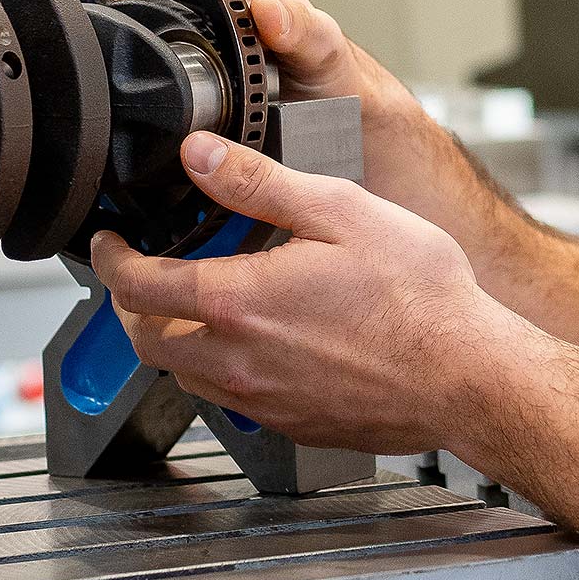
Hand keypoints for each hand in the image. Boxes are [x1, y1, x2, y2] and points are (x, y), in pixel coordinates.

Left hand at [87, 131, 540, 455]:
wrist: (470, 378)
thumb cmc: (420, 298)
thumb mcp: (338, 210)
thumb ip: (256, 181)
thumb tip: (197, 155)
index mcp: (237, 304)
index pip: (137, 286)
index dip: (110, 258)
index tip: (108, 242)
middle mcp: (237, 362)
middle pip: (146, 339)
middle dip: (133, 303)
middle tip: (142, 272)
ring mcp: (261, 401)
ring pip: (185, 373)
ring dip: (174, 337)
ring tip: (197, 302)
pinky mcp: (290, 424)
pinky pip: (231, 398)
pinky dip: (221, 367)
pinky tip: (257, 340)